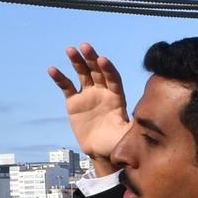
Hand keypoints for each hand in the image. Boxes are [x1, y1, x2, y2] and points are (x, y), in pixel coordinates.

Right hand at [46, 42, 130, 163]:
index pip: (113, 79)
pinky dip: (60, 78)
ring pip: (82, 74)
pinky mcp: (74, 102)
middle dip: (92, 59)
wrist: (100, 151)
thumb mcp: (127, 134)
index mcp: (117, 97)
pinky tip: (52, 69)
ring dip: (77, 61)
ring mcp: (88, 95)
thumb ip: (134, 126)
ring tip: (70, 50)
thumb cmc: (116, 142)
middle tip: (85, 46)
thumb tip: (146, 122)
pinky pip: (67, 87)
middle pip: (97, 71)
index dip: (108, 69)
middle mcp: (103, 92)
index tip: (103, 60)